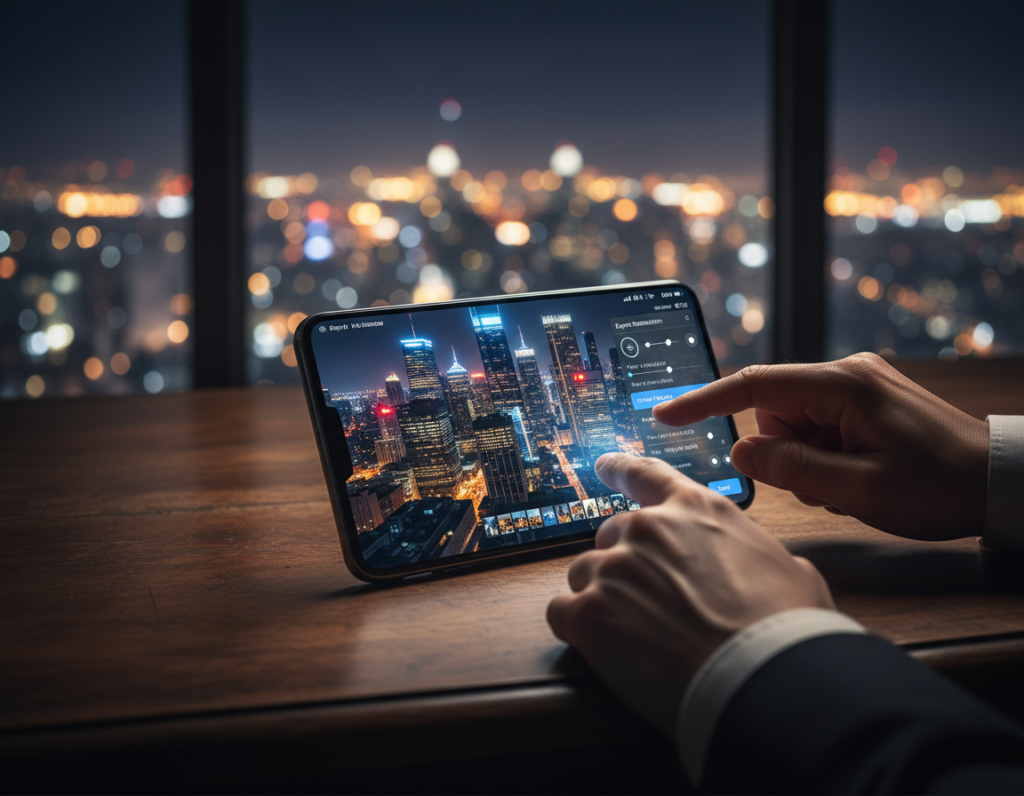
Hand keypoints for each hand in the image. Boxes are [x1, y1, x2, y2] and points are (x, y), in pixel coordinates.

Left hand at [547, 453, 833, 734]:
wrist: (763, 680)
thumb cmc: (784, 630)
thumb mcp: (790, 570)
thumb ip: (755, 554)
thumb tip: (759, 569)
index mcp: (694, 509)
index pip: (645, 474)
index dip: (620, 468)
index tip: (603, 465)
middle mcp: (646, 529)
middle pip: (610, 537)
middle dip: (624, 566)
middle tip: (652, 605)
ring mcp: (613, 568)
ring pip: (584, 575)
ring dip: (602, 600)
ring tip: (640, 636)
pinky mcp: (588, 612)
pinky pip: (562, 612)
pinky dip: (579, 631)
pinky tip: (609, 650)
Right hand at [653, 353, 988, 540]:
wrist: (1001, 480)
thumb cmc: (941, 486)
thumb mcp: (861, 489)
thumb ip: (793, 469)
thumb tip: (742, 450)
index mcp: (842, 386)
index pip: (753, 386)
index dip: (703, 400)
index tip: (664, 413)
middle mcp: (846, 374)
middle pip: (774, 412)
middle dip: (786, 452)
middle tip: (829, 484)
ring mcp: (857, 385)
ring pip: (794, 424)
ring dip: (809, 460)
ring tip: (853, 482)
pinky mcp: (864, 400)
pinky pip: (818, 428)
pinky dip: (825, 456)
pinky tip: (860, 474)